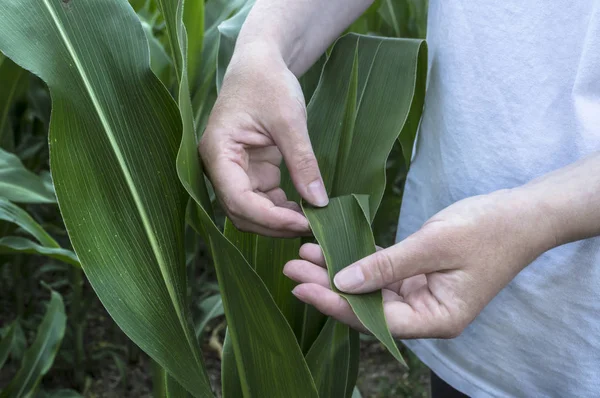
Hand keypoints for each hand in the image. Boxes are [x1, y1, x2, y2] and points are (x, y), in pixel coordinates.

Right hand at [199, 43, 327, 236]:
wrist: (261, 64)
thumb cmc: (268, 83)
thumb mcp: (289, 120)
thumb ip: (302, 162)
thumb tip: (319, 202)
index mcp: (217, 152)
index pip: (239, 200)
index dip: (270, 218)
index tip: (303, 223)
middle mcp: (219, 167)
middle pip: (242, 212)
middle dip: (275, 225)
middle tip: (313, 228)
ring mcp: (233, 171)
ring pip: (252, 212)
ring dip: (279, 220)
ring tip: (312, 221)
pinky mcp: (249, 172)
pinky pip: (263, 200)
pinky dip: (282, 209)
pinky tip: (305, 209)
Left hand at [284, 189, 556, 337]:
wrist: (522, 213)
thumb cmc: (487, 229)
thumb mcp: (434, 245)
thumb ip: (388, 266)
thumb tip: (343, 282)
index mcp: (437, 318)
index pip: (378, 320)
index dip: (338, 306)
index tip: (303, 289)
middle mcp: (427, 313)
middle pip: (369, 307)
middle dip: (329, 289)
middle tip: (291, 271)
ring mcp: (422, 294)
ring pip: (371, 289)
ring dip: (339, 273)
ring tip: (303, 258)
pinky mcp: (418, 274)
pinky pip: (382, 271)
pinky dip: (358, 261)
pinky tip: (331, 250)